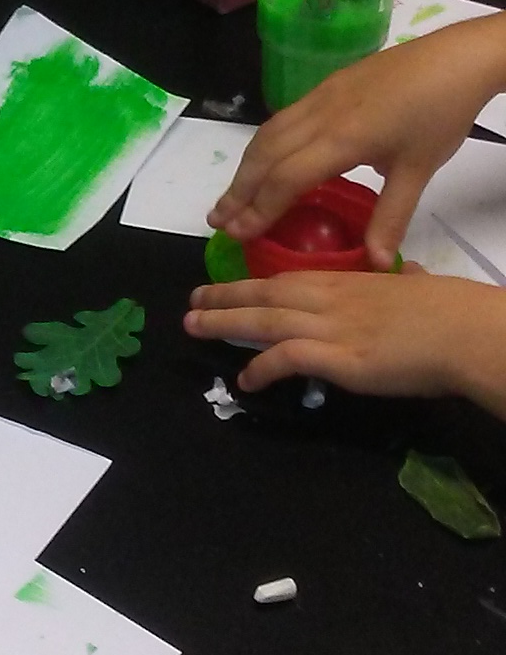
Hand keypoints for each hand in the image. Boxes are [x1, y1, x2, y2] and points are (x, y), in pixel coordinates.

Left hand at [184, 268, 505, 408]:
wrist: (463, 331)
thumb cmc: (448, 310)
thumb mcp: (417, 285)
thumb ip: (403, 281)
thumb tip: (410, 273)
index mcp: (347, 280)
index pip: (287, 278)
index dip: (251, 282)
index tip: (225, 284)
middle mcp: (331, 299)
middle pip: (265, 294)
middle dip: (224, 297)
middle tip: (191, 302)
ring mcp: (332, 327)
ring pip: (265, 320)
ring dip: (225, 323)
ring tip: (194, 327)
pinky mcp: (339, 358)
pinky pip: (287, 359)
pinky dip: (260, 368)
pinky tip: (245, 380)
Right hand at [208, 14, 505, 263]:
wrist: (456, 58)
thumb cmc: (440, 114)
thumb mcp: (419, 171)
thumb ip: (391, 217)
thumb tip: (373, 264)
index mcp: (342, 139)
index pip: (285, 178)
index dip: (258, 209)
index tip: (236, 234)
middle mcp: (321, 114)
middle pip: (265, 154)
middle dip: (238, 190)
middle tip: (216, 220)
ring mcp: (321, 95)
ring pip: (270, 133)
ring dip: (246, 166)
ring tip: (231, 196)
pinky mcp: (328, 84)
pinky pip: (284, 118)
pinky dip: (265, 145)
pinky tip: (267, 160)